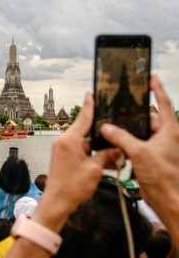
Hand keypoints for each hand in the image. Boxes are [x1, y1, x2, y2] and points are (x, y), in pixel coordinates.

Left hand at [33, 93, 118, 229]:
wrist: (57, 202)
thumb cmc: (72, 186)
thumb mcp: (95, 169)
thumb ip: (106, 155)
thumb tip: (116, 150)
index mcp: (69, 140)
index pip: (82, 118)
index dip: (89, 106)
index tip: (90, 94)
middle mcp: (63, 141)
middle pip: (86, 131)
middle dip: (101, 135)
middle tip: (115, 136)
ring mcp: (62, 149)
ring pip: (85, 143)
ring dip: (98, 149)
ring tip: (114, 156)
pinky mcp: (63, 157)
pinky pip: (80, 151)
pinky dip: (91, 155)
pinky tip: (105, 162)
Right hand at [100, 75, 178, 221]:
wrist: (168, 199)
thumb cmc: (163, 176)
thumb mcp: (139, 152)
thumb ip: (121, 137)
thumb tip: (107, 128)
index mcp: (169, 130)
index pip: (163, 103)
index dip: (156, 89)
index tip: (150, 77)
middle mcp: (165, 137)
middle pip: (147, 118)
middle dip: (133, 115)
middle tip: (119, 108)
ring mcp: (157, 148)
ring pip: (140, 133)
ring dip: (127, 132)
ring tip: (113, 127)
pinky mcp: (150, 158)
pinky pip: (136, 145)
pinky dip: (126, 143)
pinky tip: (115, 144)